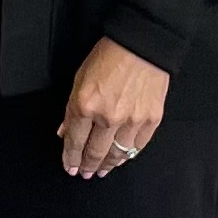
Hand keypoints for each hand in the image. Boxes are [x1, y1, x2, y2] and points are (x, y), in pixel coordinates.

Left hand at [57, 36, 168, 179]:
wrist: (142, 45)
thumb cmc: (109, 56)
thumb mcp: (80, 78)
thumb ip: (71, 109)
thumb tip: (66, 132)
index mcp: (85, 105)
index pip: (74, 142)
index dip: (71, 158)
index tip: (70, 168)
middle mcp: (108, 117)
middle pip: (95, 152)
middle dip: (88, 166)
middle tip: (85, 173)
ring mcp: (132, 120)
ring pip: (117, 154)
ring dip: (108, 165)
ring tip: (103, 171)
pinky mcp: (151, 119)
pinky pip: (138, 146)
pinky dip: (128, 155)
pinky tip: (122, 157)